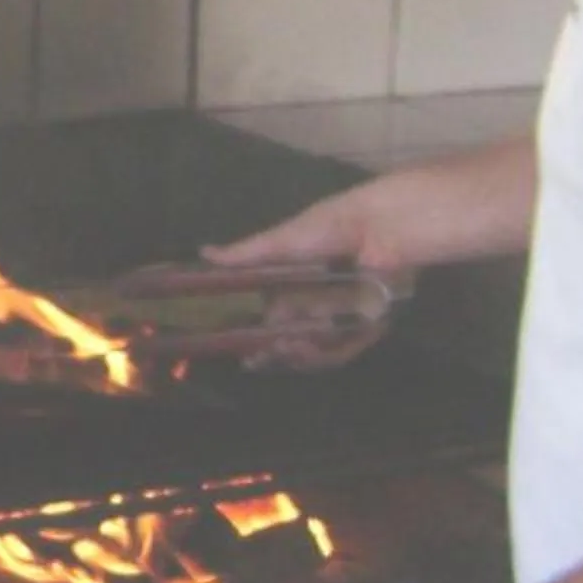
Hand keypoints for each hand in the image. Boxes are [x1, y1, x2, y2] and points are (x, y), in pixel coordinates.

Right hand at [203, 179, 420, 368]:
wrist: (379, 226)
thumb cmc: (329, 227)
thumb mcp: (282, 240)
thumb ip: (246, 252)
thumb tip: (203, 252)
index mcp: (301, 281)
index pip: (276, 318)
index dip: (260, 337)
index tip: (246, 356)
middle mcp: (322, 300)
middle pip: (297, 339)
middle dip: (278, 351)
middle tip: (262, 357)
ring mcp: (346, 314)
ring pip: (321, 348)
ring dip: (302, 354)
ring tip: (290, 347)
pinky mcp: (371, 321)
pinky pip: (350, 346)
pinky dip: (332, 350)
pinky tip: (314, 346)